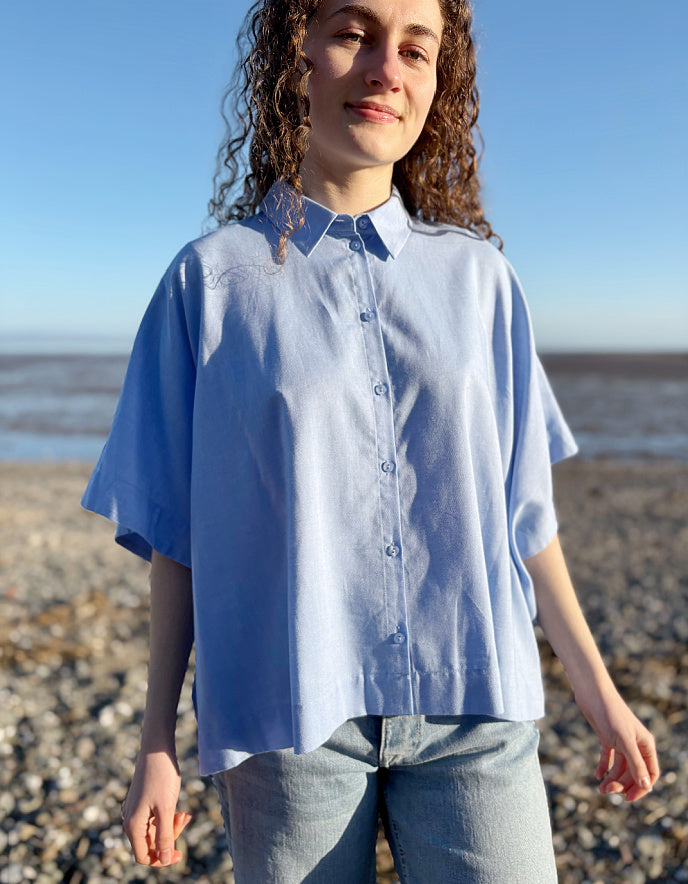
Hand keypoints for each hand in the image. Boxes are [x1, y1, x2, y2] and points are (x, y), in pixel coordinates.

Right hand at [121, 750, 191, 865]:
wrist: (157, 748)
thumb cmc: (162, 777)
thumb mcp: (166, 809)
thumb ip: (165, 836)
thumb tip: (163, 860)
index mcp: (133, 825)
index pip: (144, 857)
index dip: (161, 860)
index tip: (180, 854)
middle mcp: (131, 820)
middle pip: (150, 844)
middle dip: (170, 839)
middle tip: (185, 820)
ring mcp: (136, 811)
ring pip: (154, 831)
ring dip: (171, 827)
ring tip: (185, 814)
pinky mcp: (142, 802)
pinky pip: (155, 819)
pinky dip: (168, 818)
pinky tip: (181, 810)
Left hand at [574, 686, 659, 801]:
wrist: (592, 694)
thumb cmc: (610, 714)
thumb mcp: (624, 741)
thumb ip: (635, 764)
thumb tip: (646, 786)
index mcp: (645, 745)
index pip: (650, 774)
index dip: (641, 788)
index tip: (627, 798)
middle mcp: (635, 744)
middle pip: (634, 773)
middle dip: (622, 784)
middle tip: (606, 791)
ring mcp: (621, 741)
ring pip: (620, 767)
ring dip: (612, 779)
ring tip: (600, 788)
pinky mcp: (607, 737)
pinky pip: (608, 757)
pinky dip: (603, 766)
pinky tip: (597, 775)